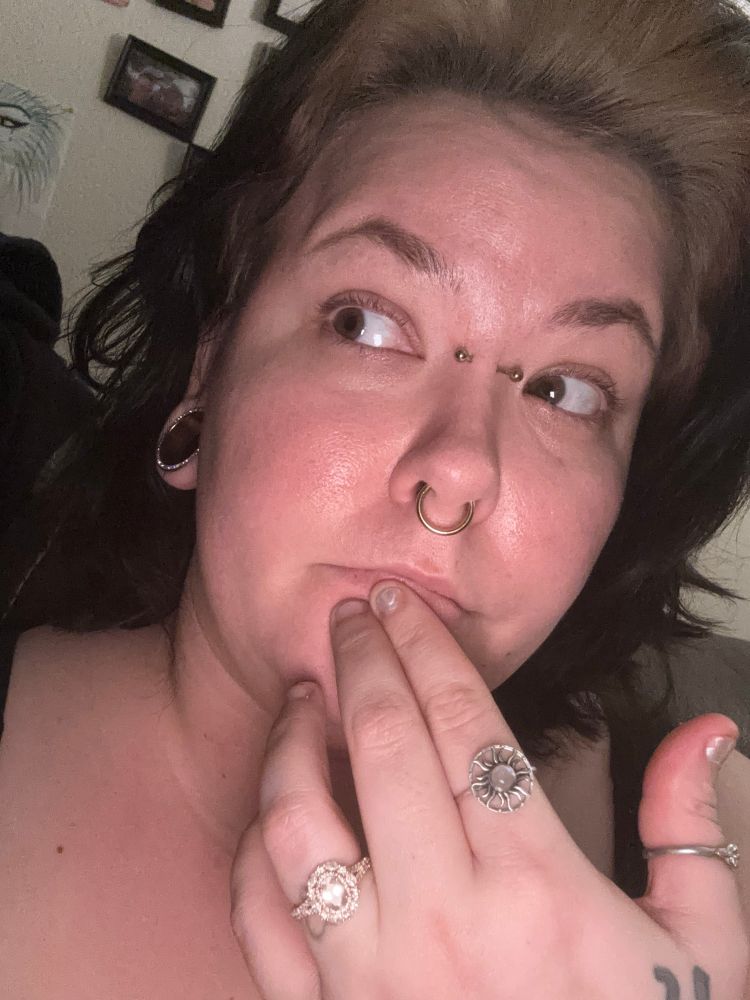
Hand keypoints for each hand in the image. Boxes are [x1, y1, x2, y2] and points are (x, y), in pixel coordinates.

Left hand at [230, 583, 748, 998]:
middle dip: (361, 662)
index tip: (398, 602)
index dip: (426, 648)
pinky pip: (260, 916)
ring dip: (292, 742)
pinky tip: (275, 808)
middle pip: (383, 747)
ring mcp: (370, 976)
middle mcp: (445, 920)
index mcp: (538, 888)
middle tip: (349, 616)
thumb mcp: (706, 950)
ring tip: (303, 698)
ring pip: (299, 822)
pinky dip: (257, 847)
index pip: (466, 726)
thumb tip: (707, 732)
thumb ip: (693, 829)